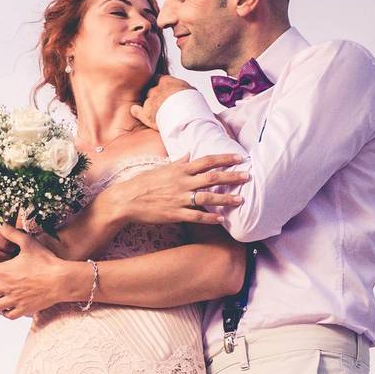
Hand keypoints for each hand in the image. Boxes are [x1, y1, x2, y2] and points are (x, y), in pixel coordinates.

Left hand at [0, 225, 73, 319]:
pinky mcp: (24, 309)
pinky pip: (8, 314)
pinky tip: (2, 309)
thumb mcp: (28, 243)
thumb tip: (0, 224)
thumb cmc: (46, 260)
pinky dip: (3, 312)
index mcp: (5, 271)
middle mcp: (7, 287)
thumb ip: (12, 233)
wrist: (62, 280)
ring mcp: (15, 300)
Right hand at [104, 153, 248, 225]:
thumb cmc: (142, 183)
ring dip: (226, 199)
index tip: (240, 158)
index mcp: (179, 169)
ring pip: (208, 197)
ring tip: (241, 200)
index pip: (206, 161)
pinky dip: (210, 217)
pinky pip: (196, 216)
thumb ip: (177, 163)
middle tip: (247, 176)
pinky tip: (221, 219)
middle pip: (212, 177)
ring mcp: (179, 198)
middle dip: (232, 177)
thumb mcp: (160, 169)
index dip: (224, 159)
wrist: (126, 200)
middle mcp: (182, 182)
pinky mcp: (175, 213)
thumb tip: (188, 154)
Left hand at [130, 75, 194, 128]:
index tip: (164, 91)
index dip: (160, 86)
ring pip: (146, 102)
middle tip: (162, 105)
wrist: (186, 117)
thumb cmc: (192, 105)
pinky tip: (139, 113)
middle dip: (155, 97)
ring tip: (159, 115)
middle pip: (150, 91)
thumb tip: (186, 90)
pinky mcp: (146, 113)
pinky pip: (136, 110)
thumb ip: (183, 89)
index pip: (158, 79)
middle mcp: (156, 90)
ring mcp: (150, 102)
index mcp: (167, 82)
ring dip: (151, 107)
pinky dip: (137, 112)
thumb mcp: (191, 91)